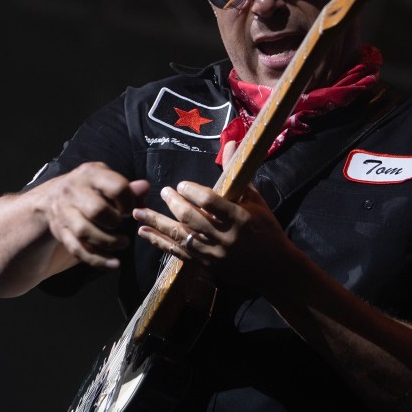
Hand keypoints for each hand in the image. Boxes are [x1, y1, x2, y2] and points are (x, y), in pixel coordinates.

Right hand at [42, 161, 149, 267]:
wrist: (51, 197)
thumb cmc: (88, 188)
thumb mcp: (105, 180)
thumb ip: (126, 187)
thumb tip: (145, 188)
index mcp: (90, 175)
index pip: (116, 188)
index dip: (129, 202)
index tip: (130, 210)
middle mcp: (73, 191)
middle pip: (97, 210)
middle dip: (115, 221)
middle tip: (122, 225)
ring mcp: (64, 213)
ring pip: (85, 232)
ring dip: (108, 242)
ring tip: (123, 243)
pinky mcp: (61, 232)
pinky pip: (78, 250)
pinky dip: (98, 260)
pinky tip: (114, 264)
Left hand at [132, 143, 290, 292]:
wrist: (273, 267)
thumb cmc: (265, 229)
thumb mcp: (256, 200)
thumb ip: (237, 175)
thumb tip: (230, 143)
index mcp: (240, 218)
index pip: (212, 202)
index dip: (194, 192)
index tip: (182, 185)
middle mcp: (225, 237)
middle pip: (192, 219)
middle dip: (174, 204)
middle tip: (163, 192)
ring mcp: (214, 253)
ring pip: (180, 237)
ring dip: (157, 224)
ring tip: (138, 213)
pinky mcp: (206, 265)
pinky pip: (178, 254)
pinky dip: (160, 242)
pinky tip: (145, 233)